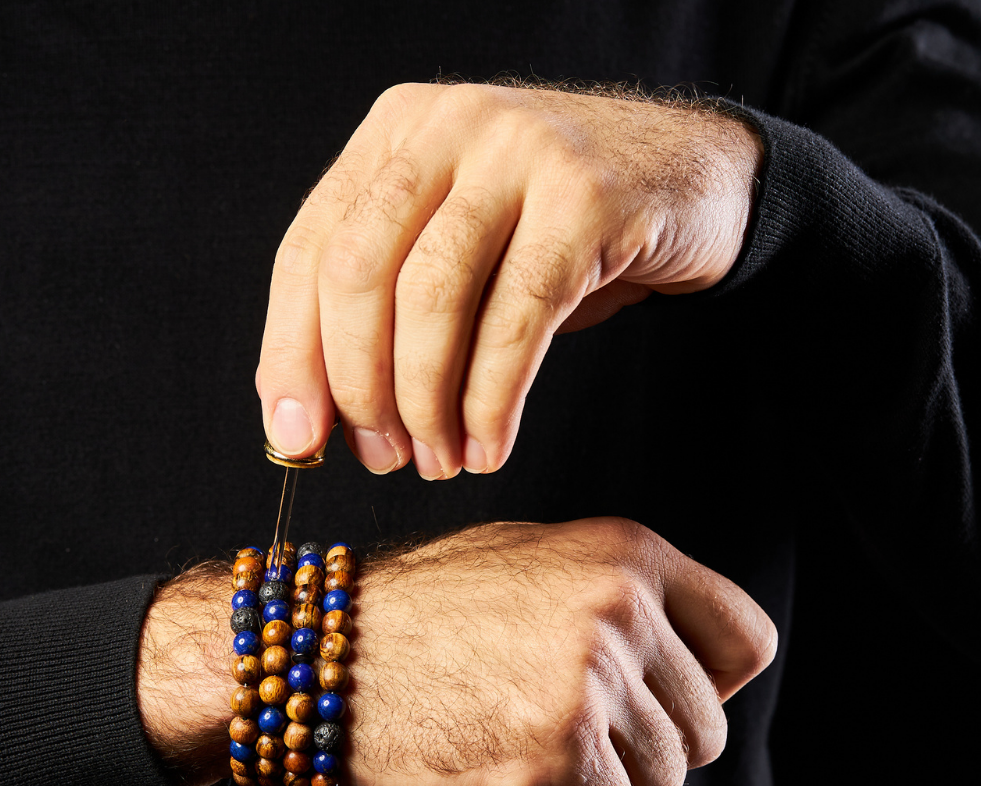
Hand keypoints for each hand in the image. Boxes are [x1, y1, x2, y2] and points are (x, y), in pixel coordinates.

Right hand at [136, 518, 775, 785]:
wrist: (315, 647)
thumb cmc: (417, 613)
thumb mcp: (532, 565)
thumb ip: (620, 600)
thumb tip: (693, 665)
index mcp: (626, 552)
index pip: (747, 639)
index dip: (703, 688)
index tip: (652, 705)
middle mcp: (619, 602)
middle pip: (702, 731)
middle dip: (634, 751)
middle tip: (554, 732)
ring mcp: (590, 671)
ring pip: (658, 784)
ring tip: (516, 748)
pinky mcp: (554, 743)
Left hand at [256, 82, 761, 477]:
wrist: (690, 182)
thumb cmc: (558, 232)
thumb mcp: (458, 248)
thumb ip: (386, 309)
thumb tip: (312, 419)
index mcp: (394, 134)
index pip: (309, 251)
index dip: (291, 354)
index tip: (295, 439)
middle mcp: (448, 126)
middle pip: (359, 271)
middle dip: (358, 385)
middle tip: (380, 458)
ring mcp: (519, 152)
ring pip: (434, 296)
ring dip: (425, 402)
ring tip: (438, 460)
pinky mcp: (587, 198)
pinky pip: (518, 319)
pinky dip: (491, 400)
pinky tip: (488, 447)